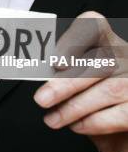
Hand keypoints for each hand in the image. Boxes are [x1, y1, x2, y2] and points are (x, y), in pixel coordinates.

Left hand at [34, 11, 127, 151]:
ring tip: (52, 119)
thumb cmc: (91, 93)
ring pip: (107, 91)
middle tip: (41, 100)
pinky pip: (118, 115)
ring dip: (73, 108)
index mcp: (106, 41)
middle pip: (97, 63)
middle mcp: (126, 56)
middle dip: (65, 85)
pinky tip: (76, 125)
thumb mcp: (75, 74)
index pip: (92, 25)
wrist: (119, 121)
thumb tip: (33, 69)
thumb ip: (61, 68)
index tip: (56, 62)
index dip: (74, 40)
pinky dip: (92, 122)